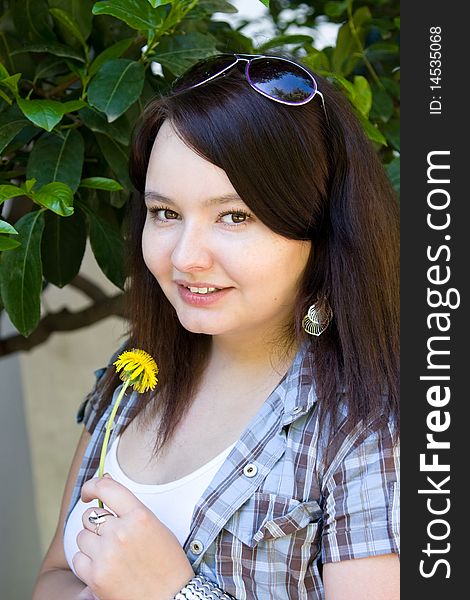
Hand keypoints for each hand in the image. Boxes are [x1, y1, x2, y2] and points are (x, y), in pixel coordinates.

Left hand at [73, 475, 193, 599]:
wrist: (171, 598)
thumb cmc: (167, 562)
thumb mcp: (156, 526)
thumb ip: (130, 508)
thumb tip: (104, 482)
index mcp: (140, 516)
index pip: (106, 488)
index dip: (92, 486)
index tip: (88, 493)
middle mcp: (121, 532)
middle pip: (90, 516)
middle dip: (97, 525)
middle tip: (112, 538)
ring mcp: (107, 555)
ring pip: (82, 537)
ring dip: (92, 544)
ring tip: (111, 556)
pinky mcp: (95, 576)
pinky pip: (78, 559)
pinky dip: (87, 563)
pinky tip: (104, 568)